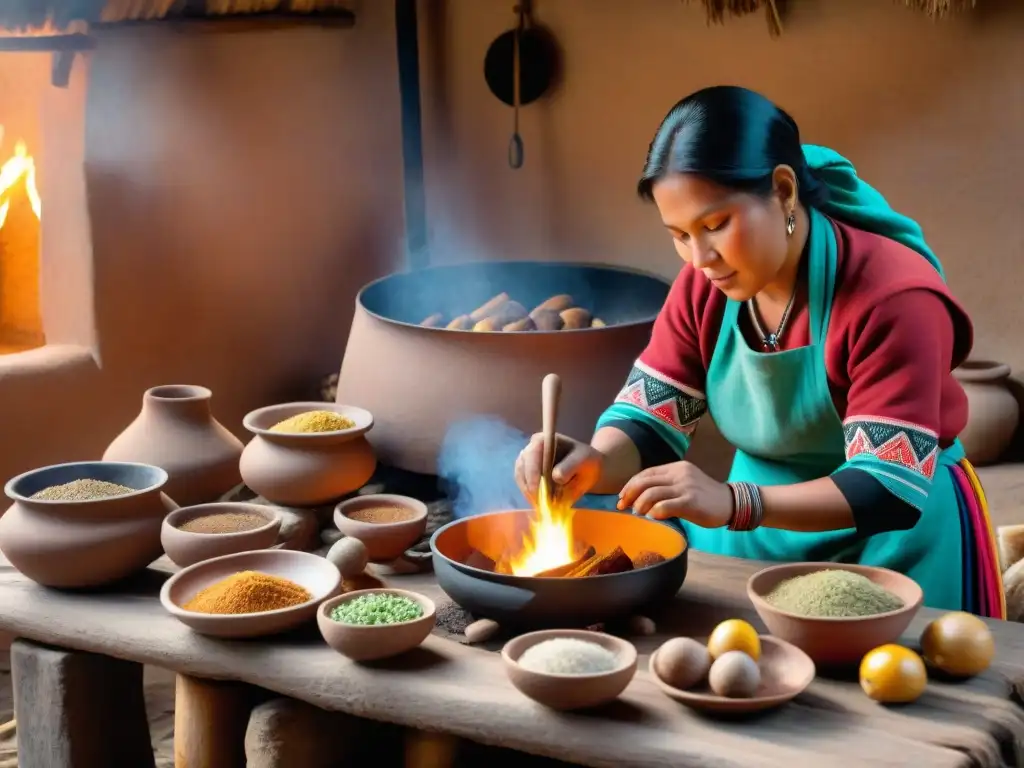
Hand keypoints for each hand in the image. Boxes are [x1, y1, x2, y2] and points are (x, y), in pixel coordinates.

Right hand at [515, 433, 602, 506]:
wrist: (587, 469)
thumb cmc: (586, 461)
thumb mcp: (584, 460)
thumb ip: (571, 466)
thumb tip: (555, 476)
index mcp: (546, 439)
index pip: (533, 453)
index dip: (532, 472)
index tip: (536, 490)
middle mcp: (532, 447)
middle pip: (523, 466)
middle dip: (530, 486)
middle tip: (541, 503)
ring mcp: (527, 460)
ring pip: (520, 477)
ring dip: (529, 492)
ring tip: (542, 504)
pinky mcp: (526, 473)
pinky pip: (523, 485)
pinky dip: (530, 495)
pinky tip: (540, 502)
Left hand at [618, 461, 732, 527]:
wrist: (730, 503)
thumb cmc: (704, 497)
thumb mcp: (684, 484)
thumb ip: (666, 486)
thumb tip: (639, 498)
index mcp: (676, 468)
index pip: (646, 473)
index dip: (630, 484)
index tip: (621, 497)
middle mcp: (679, 474)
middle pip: (645, 481)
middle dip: (630, 494)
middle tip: (623, 506)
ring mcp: (686, 487)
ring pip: (652, 493)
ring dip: (640, 504)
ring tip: (637, 513)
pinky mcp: (691, 501)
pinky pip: (666, 506)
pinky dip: (654, 512)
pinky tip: (652, 518)